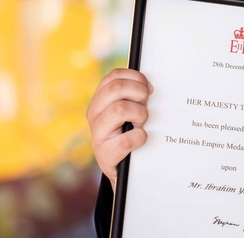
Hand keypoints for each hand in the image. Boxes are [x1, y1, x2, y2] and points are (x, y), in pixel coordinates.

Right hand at [86, 68, 153, 188]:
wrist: (121, 167)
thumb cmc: (127, 133)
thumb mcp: (128, 111)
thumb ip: (133, 96)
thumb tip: (149, 86)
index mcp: (100, 100)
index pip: (114, 76)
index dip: (136, 77)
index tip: (148, 87)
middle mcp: (94, 114)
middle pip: (116, 88)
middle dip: (138, 92)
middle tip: (146, 104)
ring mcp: (97, 134)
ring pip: (119, 109)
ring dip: (139, 114)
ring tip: (141, 123)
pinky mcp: (105, 154)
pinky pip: (127, 139)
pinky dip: (139, 137)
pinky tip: (140, 138)